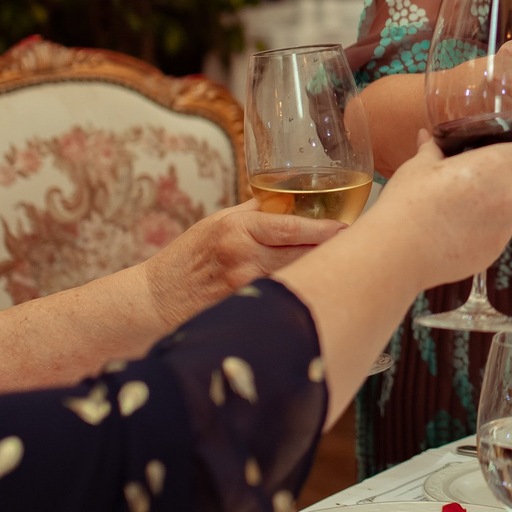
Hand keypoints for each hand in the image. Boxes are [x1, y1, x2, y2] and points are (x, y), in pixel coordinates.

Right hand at [144, 206, 342, 327]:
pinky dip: (299, 294)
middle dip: (332, 252)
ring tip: (341, 269)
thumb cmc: (188, 258)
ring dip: (320, 273)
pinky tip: (313, 295)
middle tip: (356, 249)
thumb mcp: (218, 223)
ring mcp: (246, 289)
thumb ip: (256, 213)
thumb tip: (294, 201)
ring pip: (298, 277)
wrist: (155, 300)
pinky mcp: (246, 311)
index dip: (325, 229)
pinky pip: (282, 300)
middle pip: (303, 254)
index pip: (292, 227)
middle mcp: (244, 259)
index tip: (347, 228)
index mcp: (238, 230)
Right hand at [363, 132, 511, 284]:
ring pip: (511, 215)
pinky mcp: (494, 253)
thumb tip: (428, 137)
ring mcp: (505, 228)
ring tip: (460, 211)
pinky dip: (483, 233)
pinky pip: (496, 236)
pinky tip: (454, 231)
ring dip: (496, 210)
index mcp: (499, 165)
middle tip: (480, 185)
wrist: (400, 249)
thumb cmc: (410, 201)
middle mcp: (510, 196)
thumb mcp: (419, 166)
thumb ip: (433, 149)